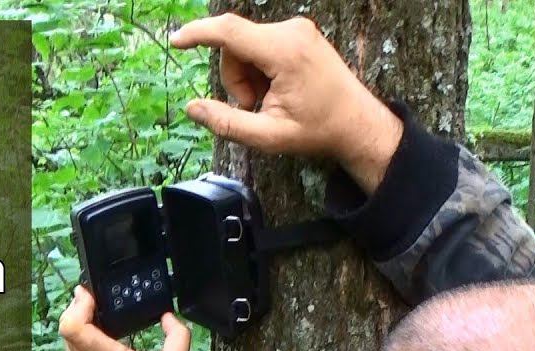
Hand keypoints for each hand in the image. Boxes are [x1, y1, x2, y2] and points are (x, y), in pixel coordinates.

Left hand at [58, 287, 191, 350]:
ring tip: (97, 313)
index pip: (73, 325)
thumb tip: (167, 316)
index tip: (90, 294)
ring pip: (68, 339)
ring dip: (79, 322)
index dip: (78, 304)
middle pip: (66, 327)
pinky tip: (101, 337)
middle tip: (94, 297)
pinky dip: (82, 338)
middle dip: (78, 307)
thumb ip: (177, 335)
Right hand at [171, 13, 402, 192]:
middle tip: (255, 107)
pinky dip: (261, 69)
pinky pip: (261, 45)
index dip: (198, 34)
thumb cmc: (318, 131)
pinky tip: (279, 89)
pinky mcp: (299, 33)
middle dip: (235, 78)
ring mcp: (298, 29)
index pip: (229, 31)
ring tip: (270, 100)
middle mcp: (292, 31)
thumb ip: (226, 123)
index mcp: (285, 52)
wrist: (358, 124)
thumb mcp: (269, 137)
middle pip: (235, 44)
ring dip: (248, 76)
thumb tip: (191, 108)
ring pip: (246, 46)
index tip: (175, 41)